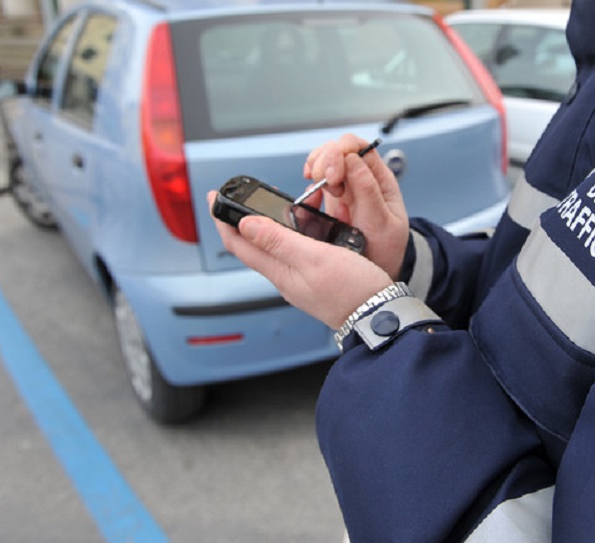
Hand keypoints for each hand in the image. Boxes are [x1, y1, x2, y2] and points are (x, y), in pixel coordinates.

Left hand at [208, 192, 392, 329]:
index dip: (223, 219)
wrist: (380, 315)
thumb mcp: (314, 257)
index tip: (214, 196)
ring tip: (273, 205)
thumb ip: (279, 240)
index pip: (238, 243)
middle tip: (240, 197)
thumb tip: (245, 224)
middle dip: (243, 218)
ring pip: (275, 246)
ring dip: (269, 224)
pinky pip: (296, 251)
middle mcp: (285, 276)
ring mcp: (300, 278)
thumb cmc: (352, 291)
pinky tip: (306, 225)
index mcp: (279, 271)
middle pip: (253, 244)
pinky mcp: (316, 278)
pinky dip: (294, 232)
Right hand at [303, 134, 408, 279]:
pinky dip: (309, 187)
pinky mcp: (331, 201)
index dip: (341, 152)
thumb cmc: (387, 248)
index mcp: (379, 179)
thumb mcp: (383, 222)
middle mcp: (361, 179)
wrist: (378, 271)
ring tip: (316, 188)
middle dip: (325, 161)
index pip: (358, 146)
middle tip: (323, 183)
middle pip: (336, 149)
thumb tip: (352, 159)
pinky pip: (315, 184)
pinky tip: (311, 198)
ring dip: (315, 170)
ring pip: (324, 162)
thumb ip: (368, 191)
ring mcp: (345, 189)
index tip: (333, 176)